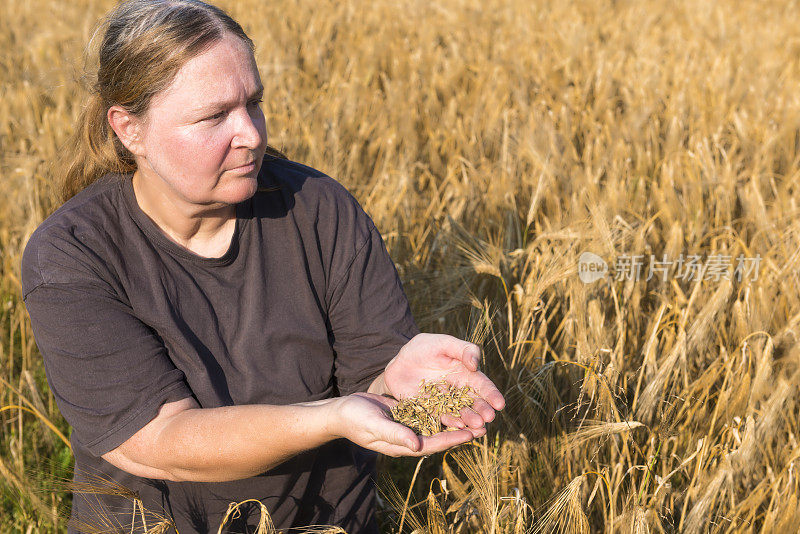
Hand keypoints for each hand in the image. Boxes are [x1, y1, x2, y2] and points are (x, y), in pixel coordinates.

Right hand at [330, 393, 482, 456]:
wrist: (341, 410)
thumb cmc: (355, 419)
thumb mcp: (374, 425)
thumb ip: (395, 434)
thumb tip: (416, 444)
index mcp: (403, 445)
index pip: (433, 444)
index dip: (452, 439)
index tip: (471, 434)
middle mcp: (409, 437)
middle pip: (440, 436)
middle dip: (460, 431)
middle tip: (484, 425)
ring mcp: (407, 426)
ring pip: (436, 424)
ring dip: (454, 420)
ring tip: (475, 414)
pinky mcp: (406, 414)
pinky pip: (427, 413)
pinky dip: (441, 409)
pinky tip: (454, 401)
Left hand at [381, 333, 505, 431]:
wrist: (398, 362)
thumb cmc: (424, 348)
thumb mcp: (443, 343)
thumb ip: (463, 349)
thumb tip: (476, 364)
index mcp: (466, 374)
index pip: (482, 385)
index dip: (492, 394)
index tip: (500, 403)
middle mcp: (458, 391)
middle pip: (474, 402)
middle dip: (483, 410)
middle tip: (489, 417)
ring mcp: (445, 403)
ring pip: (460, 412)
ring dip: (469, 419)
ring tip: (476, 425)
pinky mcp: (430, 411)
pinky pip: (441, 417)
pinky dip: (449, 422)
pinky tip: (456, 425)